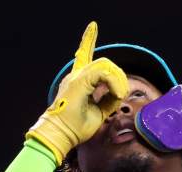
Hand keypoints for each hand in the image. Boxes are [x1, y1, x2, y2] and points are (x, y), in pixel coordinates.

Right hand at [26, 21, 128, 163]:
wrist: (60, 135)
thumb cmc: (75, 128)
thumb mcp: (98, 112)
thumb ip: (108, 100)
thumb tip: (120, 93)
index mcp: (78, 81)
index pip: (83, 55)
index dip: (88, 40)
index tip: (93, 26)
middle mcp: (76, 76)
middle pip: (104, 63)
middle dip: (119, 76)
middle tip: (121, 94)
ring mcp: (76, 78)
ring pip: (106, 65)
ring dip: (118, 81)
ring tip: (118, 95)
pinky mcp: (79, 82)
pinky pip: (103, 73)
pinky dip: (114, 83)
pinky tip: (116, 94)